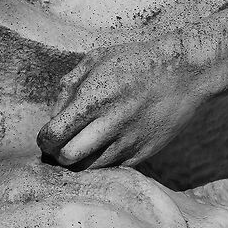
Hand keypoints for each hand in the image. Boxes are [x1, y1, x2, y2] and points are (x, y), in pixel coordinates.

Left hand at [37, 32, 212, 170]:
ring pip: (89, 168)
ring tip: (83, 145)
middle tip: (60, 146)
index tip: (48, 135)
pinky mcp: (143, 154)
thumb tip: (53, 117)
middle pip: (67, 158)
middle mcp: (110, 124)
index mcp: (94, 98)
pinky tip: (106, 145)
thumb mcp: (96, 59)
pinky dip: (103, 161)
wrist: (183, 72)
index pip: (53, 135)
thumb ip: (68, 87)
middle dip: (57, 155)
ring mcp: (128, 142)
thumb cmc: (135, 62)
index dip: (44, 139)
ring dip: (80, 161)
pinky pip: (112, 168)